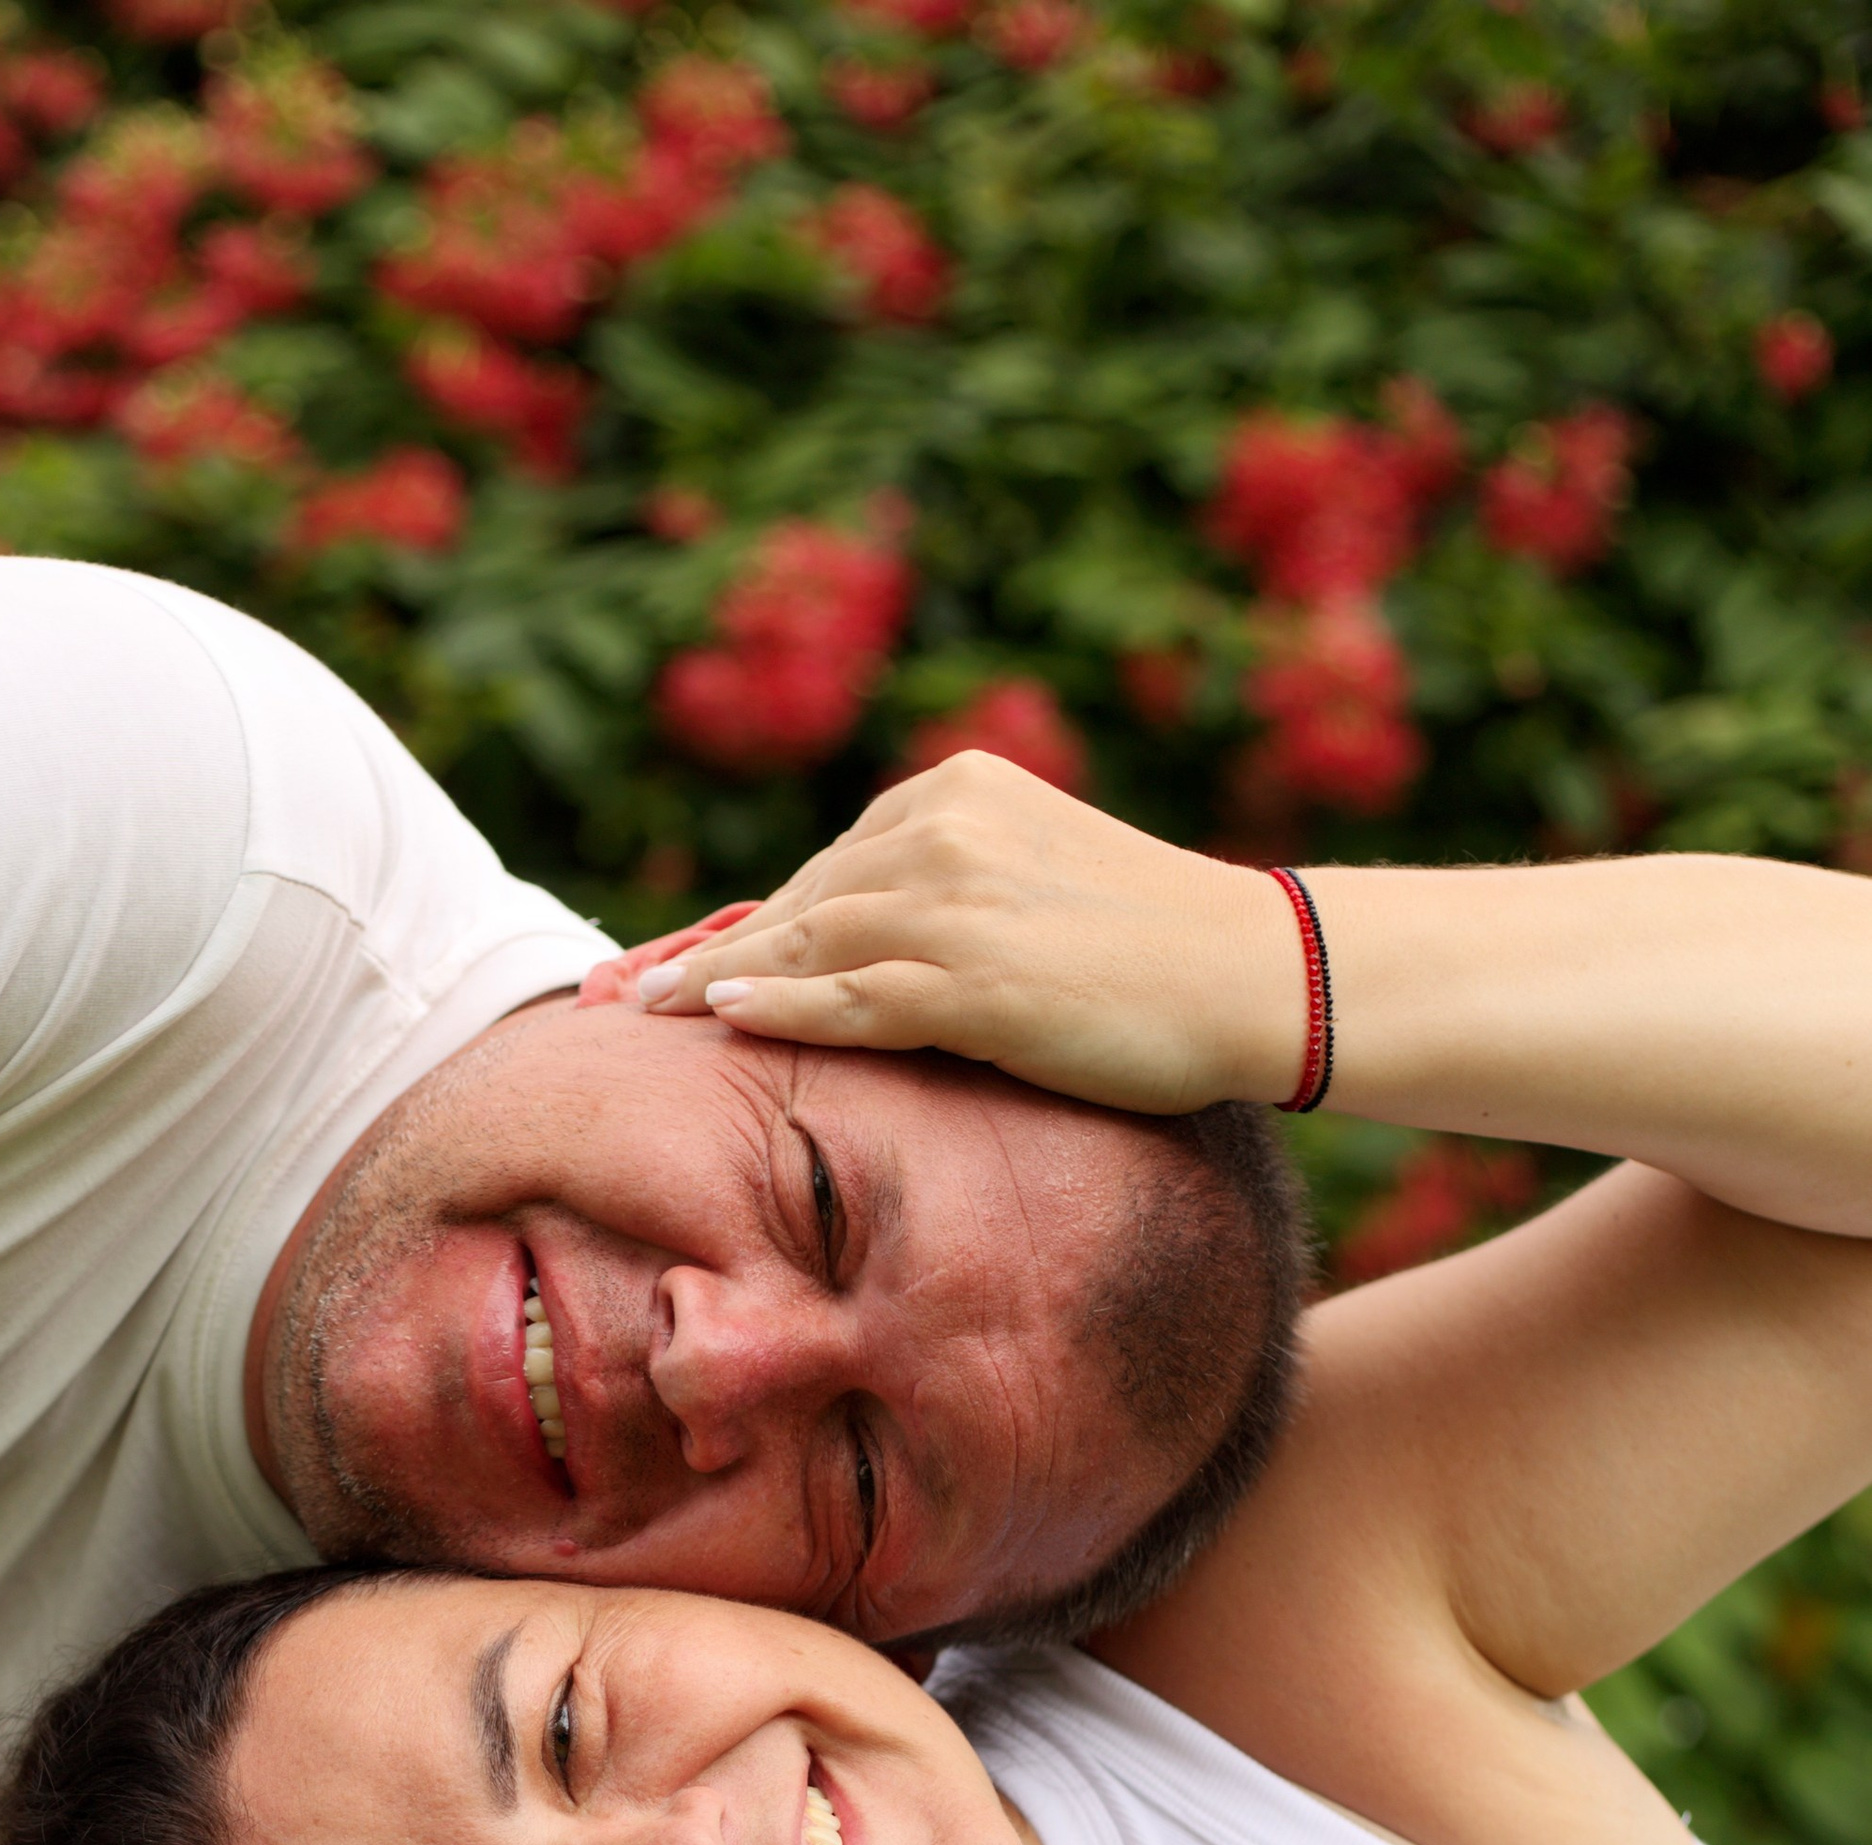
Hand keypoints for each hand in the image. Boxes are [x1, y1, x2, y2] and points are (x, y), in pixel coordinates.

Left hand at [610, 753, 1302, 1115]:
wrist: (1250, 974)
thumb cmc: (1152, 950)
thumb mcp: (1033, 888)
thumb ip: (949, 897)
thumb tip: (861, 953)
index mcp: (955, 792)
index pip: (826, 870)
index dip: (745, 925)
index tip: (677, 963)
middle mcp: (942, 831)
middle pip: (797, 904)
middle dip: (706, 955)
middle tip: (624, 995)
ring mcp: (954, 904)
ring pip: (804, 947)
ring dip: (714, 984)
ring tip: (642, 1017)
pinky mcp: (972, 979)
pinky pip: (846, 997)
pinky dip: (774, 1008)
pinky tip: (718, 1023)